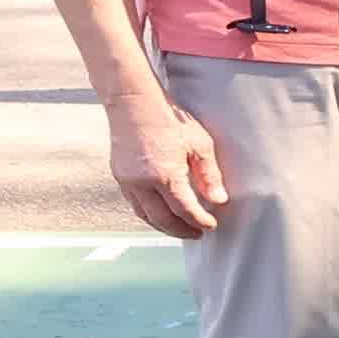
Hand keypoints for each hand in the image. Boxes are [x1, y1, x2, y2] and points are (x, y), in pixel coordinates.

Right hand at [106, 92, 225, 237]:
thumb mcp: (199, 145)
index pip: (185, 210)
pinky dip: (149, 214)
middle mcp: (143, 183)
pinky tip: (160, 213)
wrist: (134, 103)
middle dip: (181, 231)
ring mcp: (127, 181)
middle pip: (163, 219)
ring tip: (180, 228)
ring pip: (145, 215)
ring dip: (163, 226)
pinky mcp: (119, 176)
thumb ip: (209, 175)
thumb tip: (219, 200)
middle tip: (197, 234)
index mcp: (165, 175)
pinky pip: (134, 204)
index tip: (211, 225)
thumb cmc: (168, 120)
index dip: (199, 221)